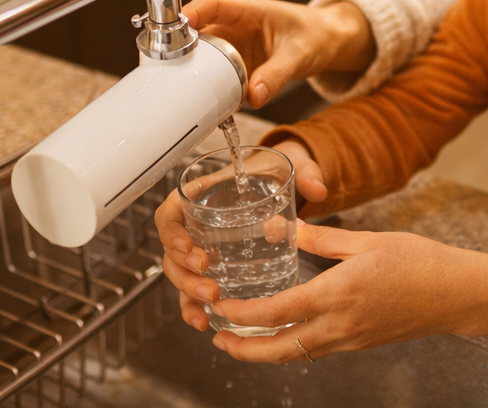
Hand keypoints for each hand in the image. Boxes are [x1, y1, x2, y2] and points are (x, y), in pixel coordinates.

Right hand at [152, 139, 325, 330]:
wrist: (273, 184)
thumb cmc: (270, 174)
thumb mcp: (287, 167)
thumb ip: (305, 173)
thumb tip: (318, 189)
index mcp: (201, 195)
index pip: (169, 213)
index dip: (171, 231)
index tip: (187, 245)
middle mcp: (194, 223)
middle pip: (172, 252)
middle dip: (185, 271)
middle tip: (208, 282)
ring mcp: (200, 248)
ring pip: (179, 274)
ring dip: (189, 292)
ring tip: (211, 301)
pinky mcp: (210, 269)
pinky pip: (192, 291)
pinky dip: (193, 307)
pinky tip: (204, 321)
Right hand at [182, 0, 375, 109]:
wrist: (328, 42)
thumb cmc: (315, 35)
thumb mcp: (300, 55)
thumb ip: (277, 75)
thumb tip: (254, 97)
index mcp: (248, 11)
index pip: (212, 4)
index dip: (191, 12)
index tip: (176, 28)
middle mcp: (233, 27)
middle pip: (197, 32)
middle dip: (180, 47)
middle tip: (167, 67)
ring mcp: (232, 48)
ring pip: (202, 57)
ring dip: (191, 71)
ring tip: (178, 90)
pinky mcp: (236, 68)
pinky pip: (216, 77)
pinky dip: (208, 89)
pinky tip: (201, 105)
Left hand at [204, 222, 487, 363]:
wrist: (457, 294)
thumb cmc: (419, 262)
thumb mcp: (366, 240)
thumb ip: (320, 236)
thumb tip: (282, 224)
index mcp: (338, 294)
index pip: (277, 312)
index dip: (243, 313)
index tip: (220, 306)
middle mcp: (341, 325)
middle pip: (279, 349)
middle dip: (243, 349)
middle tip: (217, 339)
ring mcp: (351, 340)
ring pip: (296, 354)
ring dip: (264, 350)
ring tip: (241, 339)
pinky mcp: (360, 343)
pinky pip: (316, 350)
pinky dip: (291, 346)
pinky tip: (284, 333)